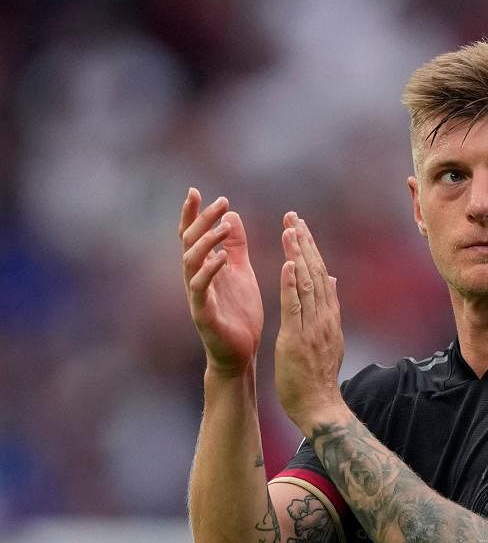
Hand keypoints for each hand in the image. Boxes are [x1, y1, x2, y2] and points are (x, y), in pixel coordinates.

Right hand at [179, 188, 263, 375]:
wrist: (241, 352)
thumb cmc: (239, 312)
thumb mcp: (241, 271)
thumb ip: (236, 245)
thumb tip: (231, 215)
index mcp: (204, 268)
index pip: (193, 235)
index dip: (193, 214)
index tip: (196, 191)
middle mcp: (195, 278)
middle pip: (190, 243)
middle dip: (203, 220)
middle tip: (220, 202)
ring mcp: (196, 296)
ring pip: (191, 262)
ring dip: (207, 242)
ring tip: (223, 226)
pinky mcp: (202, 313)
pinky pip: (200, 289)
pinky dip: (210, 271)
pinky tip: (222, 257)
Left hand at [275, 212, 346, 433]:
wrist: (320, 405)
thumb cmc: (318, 376)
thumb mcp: (329, 337)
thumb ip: (329, 308)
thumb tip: (332, 281)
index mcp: (329, 315)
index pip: (321, 275)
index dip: (311, 250)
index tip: (301, 228)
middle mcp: (324, 316)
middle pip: (315, 272)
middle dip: (304, 243)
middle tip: (294, 217)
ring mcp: (312, 327)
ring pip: (306, 284)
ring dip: (297, 255)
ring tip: (290, 230)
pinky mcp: (297, 338)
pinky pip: (294, 307)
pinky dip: (290, 284)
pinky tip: (287, 264)